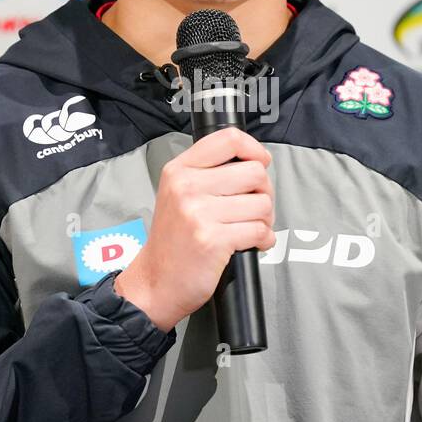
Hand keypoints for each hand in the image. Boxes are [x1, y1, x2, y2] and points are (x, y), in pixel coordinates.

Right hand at [114, 127, 275, 332]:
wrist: (156, 282)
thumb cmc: (174, 240)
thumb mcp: (178, 193)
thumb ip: (209, 172)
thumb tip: (256, 161)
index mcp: (180, 170)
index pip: (228, 139)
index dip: (254, 149)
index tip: (260, 163)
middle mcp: (187, 186)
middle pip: (254, 172)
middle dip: (264, 192)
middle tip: (253, 208)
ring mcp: (198, 213)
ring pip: (262, 203)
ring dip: (265, 219)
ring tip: (249, 228)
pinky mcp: (212, 240)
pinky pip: (259, 230)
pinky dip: (263, 239)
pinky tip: (251, 243)